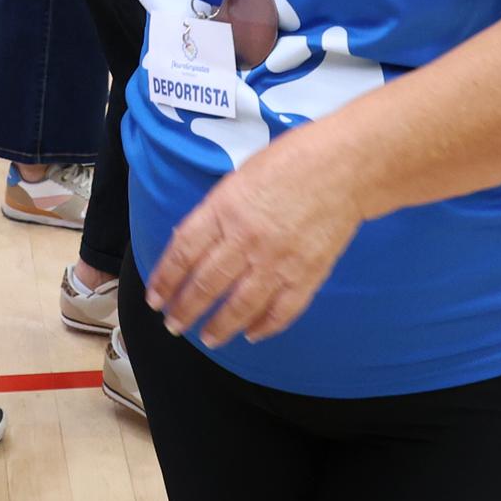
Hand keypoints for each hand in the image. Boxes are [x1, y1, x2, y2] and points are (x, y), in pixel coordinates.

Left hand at [146, 131, 366, 346]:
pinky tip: (252, 334)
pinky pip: (282, 310)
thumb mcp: (239, 178)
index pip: (184, 252)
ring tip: (208, 338)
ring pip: (240, 305)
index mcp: (225, 209)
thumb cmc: (291, 161)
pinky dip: (265, 326)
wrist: (344, 166)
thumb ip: (216, 213)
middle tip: (174, 324)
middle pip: (206, 284)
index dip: (166, 279)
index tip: (155, 298)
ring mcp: (278, 260)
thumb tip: (192, 245)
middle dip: (185, 309)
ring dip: (220, 326)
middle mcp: (246, 238)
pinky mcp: (308, 274)